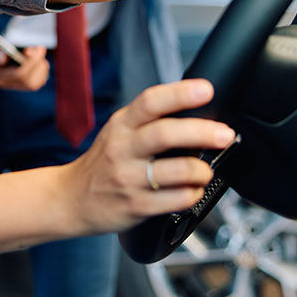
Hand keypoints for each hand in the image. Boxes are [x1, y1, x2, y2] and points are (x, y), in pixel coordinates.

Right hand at [0, 30, 49, 90]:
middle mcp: (5, 82)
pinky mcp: (19, 80)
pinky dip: (41, 70)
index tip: (35, 49)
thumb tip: (3, 59)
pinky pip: (36, 81)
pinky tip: (39, 59)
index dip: (30, 62)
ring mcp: (13, 83)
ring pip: (35, 83)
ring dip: (41, 67)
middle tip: (39, 47)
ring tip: (38, 51)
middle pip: (29, 82)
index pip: (19, 75)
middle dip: (38, 64)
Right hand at [58, 79, 235, 233]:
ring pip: (176, 170)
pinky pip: (175, 200)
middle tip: (224, 134)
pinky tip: (193, 190)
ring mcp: (128, 178)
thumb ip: (149, 120)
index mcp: (122, 124)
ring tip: (206, 170)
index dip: (180, 93)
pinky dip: (193, 194)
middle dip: (202, 132)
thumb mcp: (118, 131)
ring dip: (201, 170)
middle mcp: (123, 149)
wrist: (71, 198)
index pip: (150, 102)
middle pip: (165, 134)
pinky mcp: (135, 206)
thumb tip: (196, 108)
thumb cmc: (104, 162)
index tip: (206, 90)